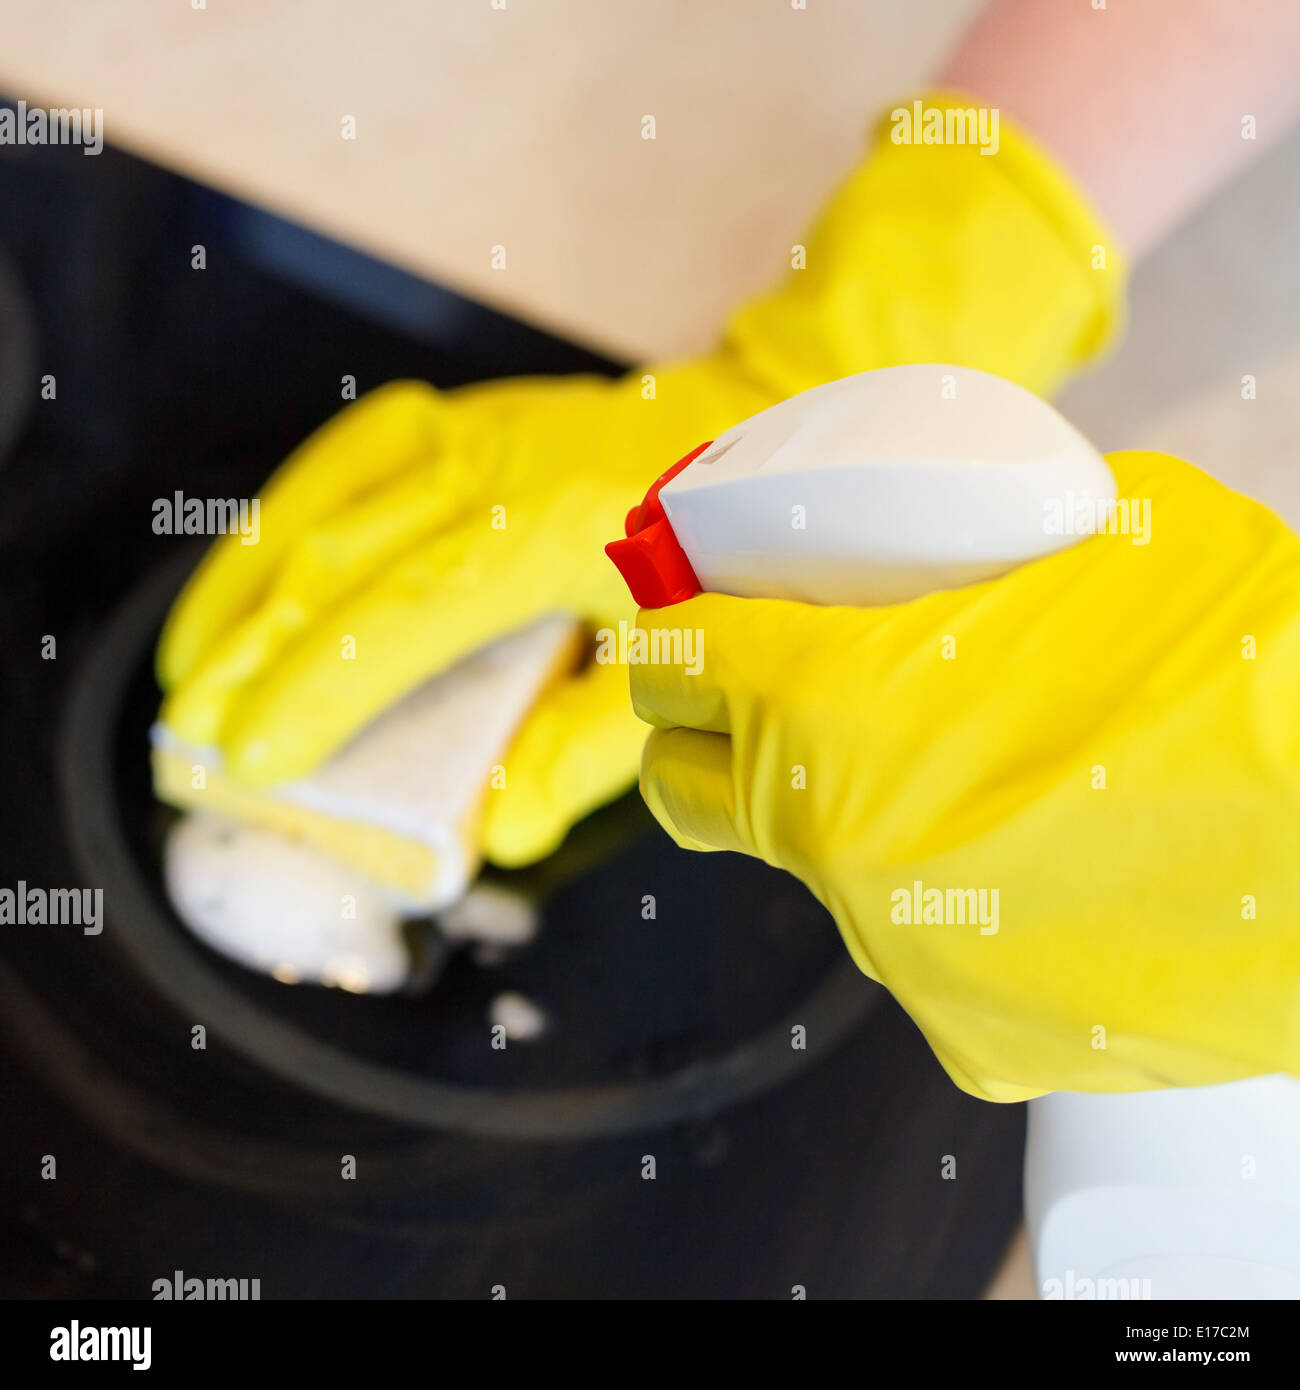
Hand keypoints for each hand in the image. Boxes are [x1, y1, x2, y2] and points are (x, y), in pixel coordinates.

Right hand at [155, 362, 769, 865]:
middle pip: (344, 558)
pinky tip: (240, 577)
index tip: (257, 756)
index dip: (324, 687)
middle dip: (254, 653)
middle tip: (194, 738)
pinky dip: (275, 518)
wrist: (746, 429)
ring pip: (321, 499)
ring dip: (241, 587)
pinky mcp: (452, 419)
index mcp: (566, 530)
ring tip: (189, 670)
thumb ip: (589, 745)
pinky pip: (339, 457)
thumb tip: (501, 826)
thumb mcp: (680, 662)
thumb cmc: (714, 557)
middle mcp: (502, 467)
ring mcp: (471, 430)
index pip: (414, 611)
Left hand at [633, 452, 1299, 1098]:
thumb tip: (938, 552)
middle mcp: (827, 833)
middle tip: (751, 701)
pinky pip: (916, 946)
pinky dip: (945, 900)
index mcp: (826, 697)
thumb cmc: (1241, 660)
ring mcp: (889, 943)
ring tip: (955, 773)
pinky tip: (1034, 864)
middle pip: (681, 786)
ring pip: (808, 865)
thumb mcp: (1095, 534)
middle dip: (697, 736)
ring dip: (840, 813)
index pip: (667, 661)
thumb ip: (974, 548)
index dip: (666, 630)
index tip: (681, 623)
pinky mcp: (960, 1030)